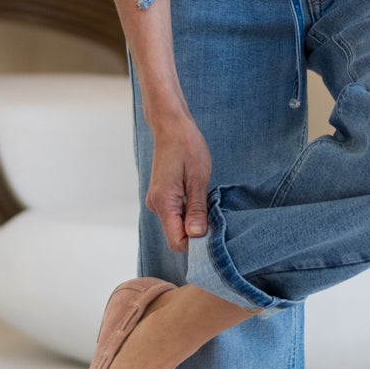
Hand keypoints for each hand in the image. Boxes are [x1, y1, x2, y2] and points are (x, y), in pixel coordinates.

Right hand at [145, 103, 212, 252]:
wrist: (171, 126)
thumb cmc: (187, 146)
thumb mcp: (198, 178)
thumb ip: (196, 209)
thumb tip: (196, 236)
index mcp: (164, 202)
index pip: (177, 242)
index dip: (195, 243)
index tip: (213, 231)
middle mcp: (155, 206)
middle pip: (176, 235)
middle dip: (196, 231)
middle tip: (214, 213)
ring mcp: (156, 201)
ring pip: (176, 225)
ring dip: (193, 220)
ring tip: (205, 199)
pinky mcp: (161, 196)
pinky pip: (174, 214)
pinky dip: (187, 211)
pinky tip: (197, 195)